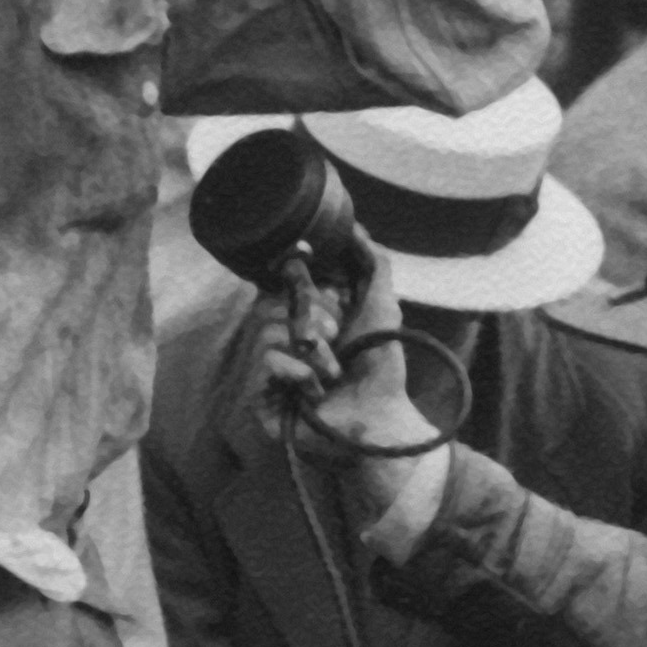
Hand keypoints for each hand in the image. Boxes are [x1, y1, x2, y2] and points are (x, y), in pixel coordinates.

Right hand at [253, 231, 429, 458]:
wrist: (379, 419)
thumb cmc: (382, 366)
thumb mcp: (384, 307)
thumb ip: (374, 264)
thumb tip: (356, 228)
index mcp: (310, 316)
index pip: (285, 284)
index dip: (298, 277)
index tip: (312, 272)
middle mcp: (288, 339)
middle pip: (272, 306)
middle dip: (311, 319)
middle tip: (335, 337)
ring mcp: (274, 368)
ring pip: (267, 335)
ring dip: (310, 353)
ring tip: (332, 374)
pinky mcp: (263, 396)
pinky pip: (264, 366)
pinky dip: (294, 373)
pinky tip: (314, 390)